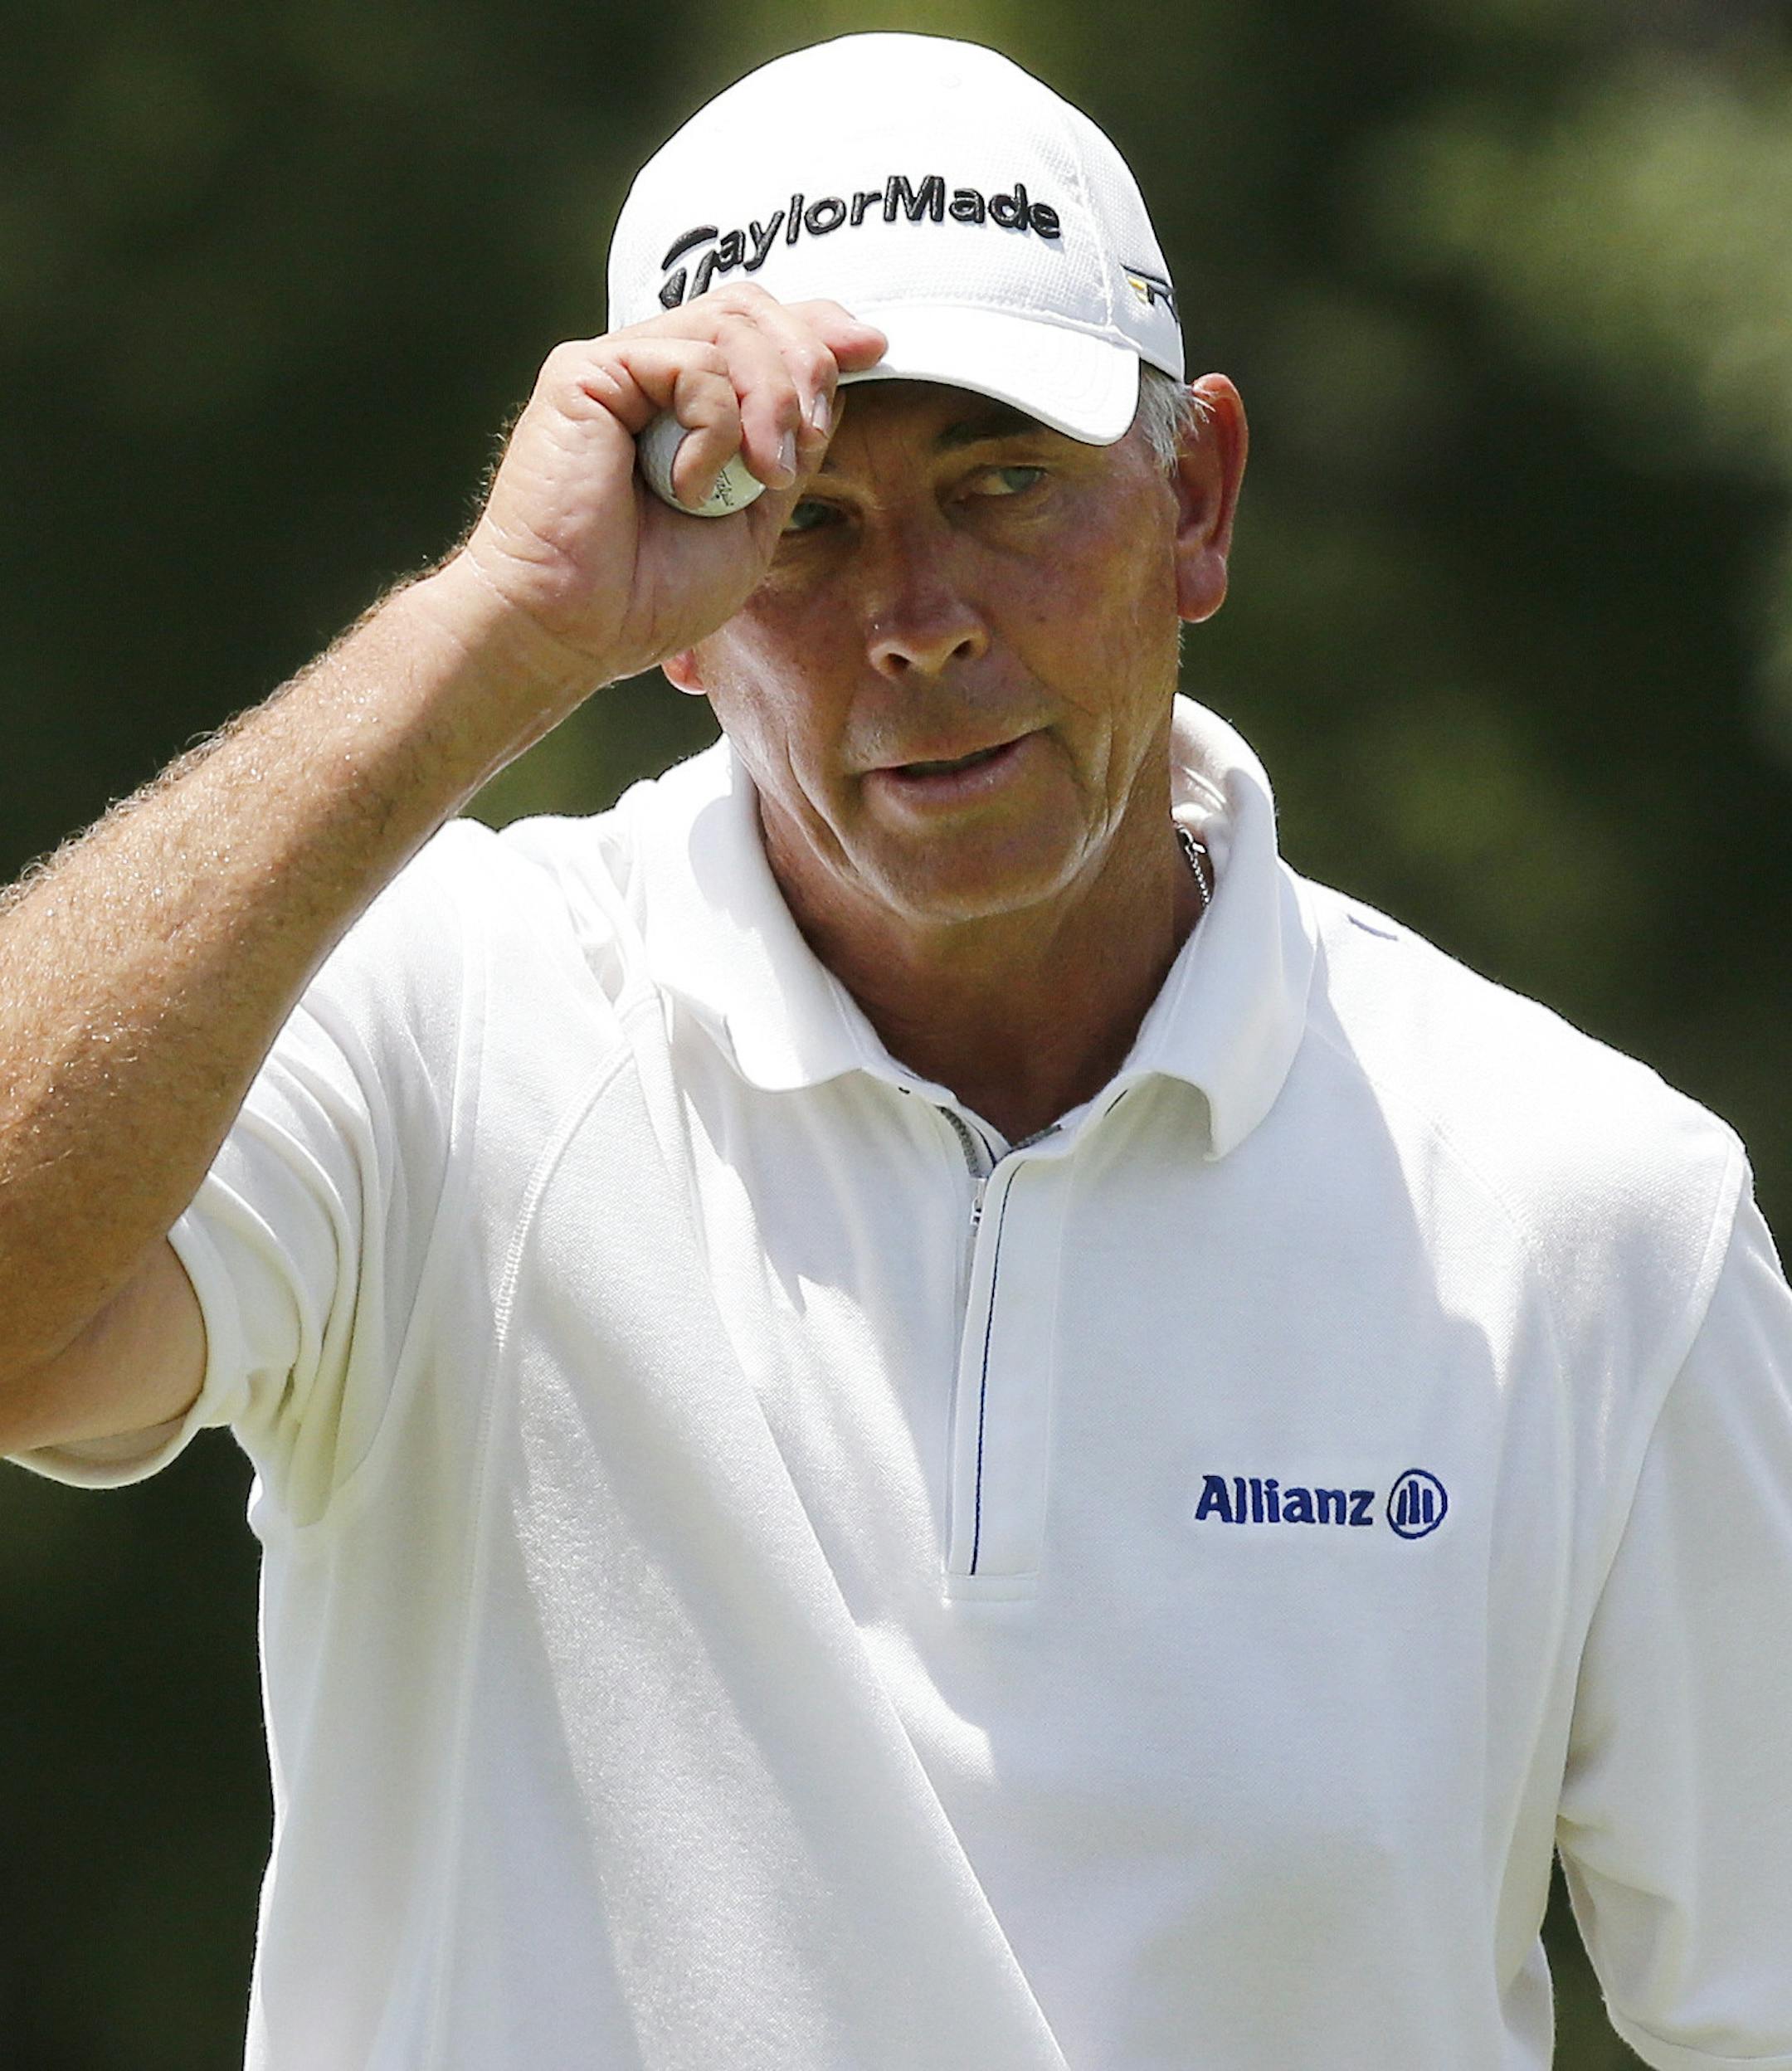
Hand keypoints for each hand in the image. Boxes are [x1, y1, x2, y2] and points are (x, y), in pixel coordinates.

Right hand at [446, 286, 886, 688]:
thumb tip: (841, 366)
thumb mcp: (753, 519)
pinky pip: (691, 364)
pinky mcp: (585, 373)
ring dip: (772, 399)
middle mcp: (648, 373)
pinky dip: (715, 428)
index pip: (759, 328)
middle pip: (752, 310)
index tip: (874, 350)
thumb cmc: (647, 595)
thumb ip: (790, 446)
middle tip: (810, 440)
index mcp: (683, 403)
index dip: (819, 328)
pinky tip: (688, 486)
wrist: (573, 632)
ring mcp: (616, 367)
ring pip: (730, 324)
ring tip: (762, 475)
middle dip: (806, 365)